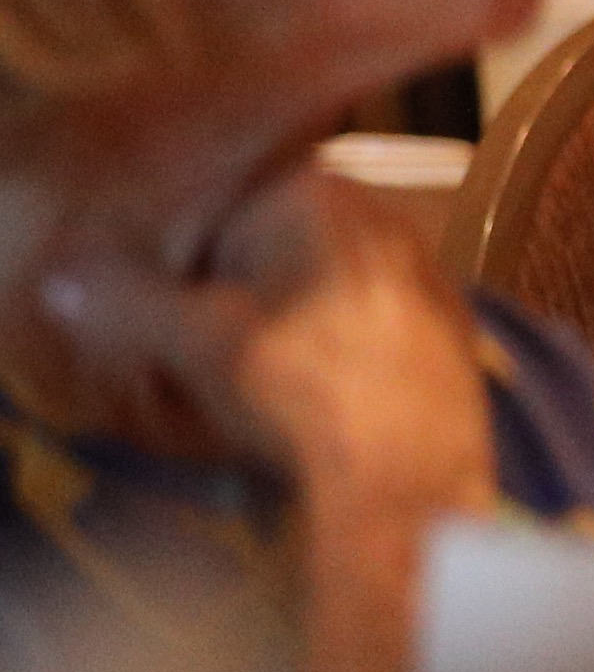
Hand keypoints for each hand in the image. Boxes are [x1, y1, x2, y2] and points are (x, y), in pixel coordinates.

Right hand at [21, 173, 489, 671]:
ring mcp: (421, 267)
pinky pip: (360, 321)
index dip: (180, 270)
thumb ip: (126, 301)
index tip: (169, 319)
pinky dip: (330, 347)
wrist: (407, 477)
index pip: (215, 214)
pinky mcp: (446, 323)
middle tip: (208, 356)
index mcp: (316, 193)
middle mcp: (380, 214)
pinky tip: (311, 394)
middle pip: (270, 251)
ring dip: (280, 324)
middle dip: (234, 296)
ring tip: (255, 384)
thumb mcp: (195, 343)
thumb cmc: (298, 392)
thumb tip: (70, 281)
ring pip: (316, 286)